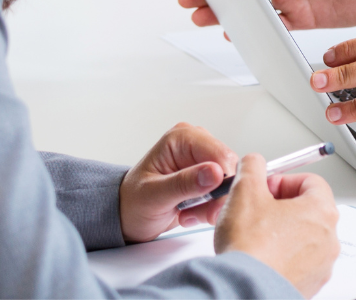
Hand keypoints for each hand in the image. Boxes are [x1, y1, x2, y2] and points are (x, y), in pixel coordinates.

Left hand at [118, 122, 239, 241]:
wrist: (127, 217)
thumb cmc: (133, 202)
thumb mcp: (155, 195)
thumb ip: (184, 183)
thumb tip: (215, 172)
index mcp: (181, 138)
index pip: (218, 153)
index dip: (223, 180)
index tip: (214, 204)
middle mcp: (196, 144)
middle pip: (228, 168)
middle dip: (216, 196)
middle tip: (198, 214)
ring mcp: (203, 161)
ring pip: (229, 183)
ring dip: (212, 205)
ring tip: (187, 215)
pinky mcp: (207, 178)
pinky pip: (223, 194)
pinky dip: (210, 209)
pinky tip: (190, 214)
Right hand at [213, 154, 339, 297]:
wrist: (245, 290)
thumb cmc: (251, 248)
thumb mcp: (245, 190)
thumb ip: (252, 167)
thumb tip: (254, 163)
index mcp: (322, 211)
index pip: (312, 181)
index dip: (285, 180)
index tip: (266, 187)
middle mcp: (329, 239)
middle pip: (309, 210)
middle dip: (281, 206)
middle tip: (258, 210)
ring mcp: (321, 266)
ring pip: (303, 238)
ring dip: (282, 232)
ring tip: (255, 236)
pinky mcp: (309, 286)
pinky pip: (298, 263)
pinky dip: (282, 257)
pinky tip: (259, 258)